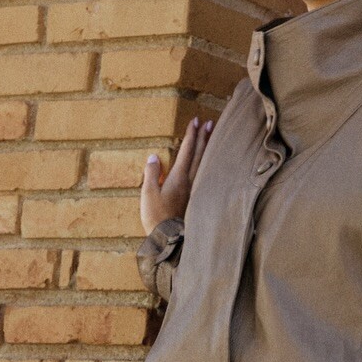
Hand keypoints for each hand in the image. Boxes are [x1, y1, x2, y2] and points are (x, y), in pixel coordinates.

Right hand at [140, 115, 213, 234]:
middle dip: (204, 138)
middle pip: (200, 155)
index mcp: (179, 178)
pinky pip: (206, 177)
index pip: (187, 151)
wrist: (170, 241)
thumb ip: (151, 174)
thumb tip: (153, 157)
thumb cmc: (156, 218)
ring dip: (209, 149)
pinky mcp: (198, 201)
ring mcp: (196, 192)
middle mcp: (191, 183)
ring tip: (213, 137)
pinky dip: (209, 166)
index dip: (191, 135)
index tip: (196, 121)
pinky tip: (211, 165)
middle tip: (210, 122)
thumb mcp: (148, 194)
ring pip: (206, 165)